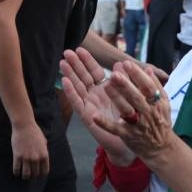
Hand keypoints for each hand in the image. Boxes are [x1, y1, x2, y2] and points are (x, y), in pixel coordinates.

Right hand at [11, 122, 49, 179]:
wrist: (24, 125)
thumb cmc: (34, 131)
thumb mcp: (43, 141)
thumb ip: (44, 151)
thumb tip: (43, 159)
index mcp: (44, 155)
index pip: (44, 171)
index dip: (41, 174)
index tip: (37, 173)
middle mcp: (36, 158)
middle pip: (35, 174)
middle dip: (32, 175)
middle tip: (29, 173)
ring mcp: (26, 157)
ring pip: (26, 174)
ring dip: (25, 176)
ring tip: (23, 175)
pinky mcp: (18, 156)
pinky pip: (16, 169)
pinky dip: (16, 172)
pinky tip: (16, 172)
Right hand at [60, 48, 134, 165]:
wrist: (128, 143)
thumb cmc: (128, 120)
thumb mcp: (128, 97)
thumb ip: (124, 81)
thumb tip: (120, 63)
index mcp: (105, 89)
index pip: (94, 72)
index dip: (87, 60)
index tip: (80, 48)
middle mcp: (95, 96)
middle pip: (83, 77)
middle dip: (75, 64)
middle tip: (67, 51)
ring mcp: (89, 105)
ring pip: (77, 87)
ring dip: (69, 75)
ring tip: (62, 63)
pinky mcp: (87, 116)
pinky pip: (77, 102)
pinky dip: (70, 92)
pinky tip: (64, 81)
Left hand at [96, 61, 173, 162]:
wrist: (161, 149)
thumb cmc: (159, 121)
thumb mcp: (162, 104)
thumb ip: (155, 86)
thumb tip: (147, 68)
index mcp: (156, 103)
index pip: (148, 86)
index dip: (137, 75)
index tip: (126, 63)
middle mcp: (148, 113)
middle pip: (136, 97)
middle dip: (126, 85)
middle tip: (114, 73)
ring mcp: (137, 125)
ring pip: (126, 110)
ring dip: (116, 99)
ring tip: (106, 86)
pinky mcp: (127, 136)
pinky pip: (115, 129)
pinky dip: (105, 123)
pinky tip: (94, 116)